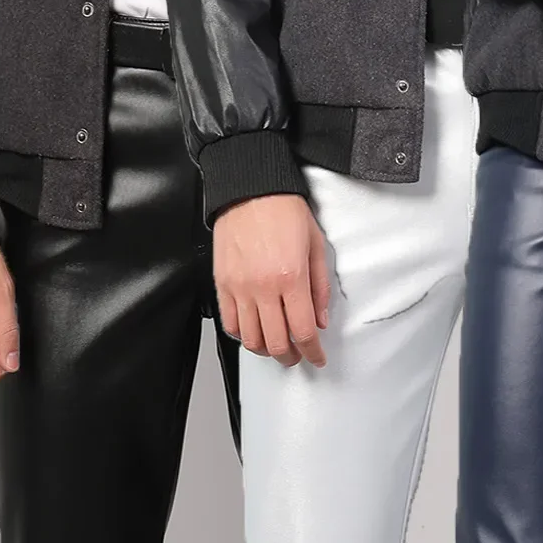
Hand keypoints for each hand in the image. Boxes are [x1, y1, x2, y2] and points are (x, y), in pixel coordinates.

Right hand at [214, 195, 330, 367]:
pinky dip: (243, 336)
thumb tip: (320, 319)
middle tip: (298, 355)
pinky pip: (230, 324)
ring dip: (267, 350)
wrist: (250, 186)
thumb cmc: (282, 208)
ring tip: (277, 346)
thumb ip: (320, 287)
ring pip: (251, 340)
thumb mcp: (315, 245)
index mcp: (291, 277)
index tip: (317, 357)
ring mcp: (240, 287)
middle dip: (292, 356)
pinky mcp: (222, 283)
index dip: (313, 352)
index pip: (304, 332)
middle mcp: (263, 287)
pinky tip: (254, 332)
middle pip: (277, 343)